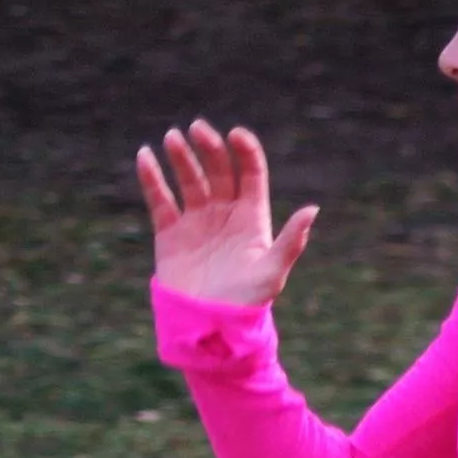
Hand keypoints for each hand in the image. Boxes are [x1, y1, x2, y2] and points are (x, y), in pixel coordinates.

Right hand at [134, 119, 317, 306]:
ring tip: (173, 139)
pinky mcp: (170, 232)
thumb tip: (312, 210)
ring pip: (189, 179)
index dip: (245, 152)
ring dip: (182, 157)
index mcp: (252, 219)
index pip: (251, 175)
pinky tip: (146, 156)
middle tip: (198, 130)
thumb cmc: (247, 303)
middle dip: (210, 148)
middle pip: (219, 171)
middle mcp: (225, 215)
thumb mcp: (272, 273)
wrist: (210, 327)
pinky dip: (152, 177)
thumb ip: (291, 241)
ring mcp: (196, 221)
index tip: (236, 135)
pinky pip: (160, 198)